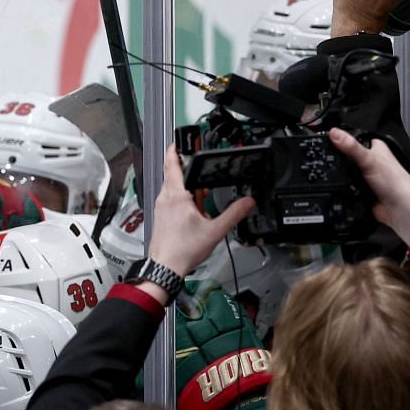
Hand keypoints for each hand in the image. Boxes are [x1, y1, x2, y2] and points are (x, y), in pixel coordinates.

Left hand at [146, 146, 254, 281]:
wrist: (165, 268)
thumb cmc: (182, 251)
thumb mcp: (215, 231)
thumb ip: (234, 214)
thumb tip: (248, 201)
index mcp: (176, 196)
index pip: (172, 165)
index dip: (175, 150)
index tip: (178, 140)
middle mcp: (165, 199)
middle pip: (174, 175)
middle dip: (189, 171)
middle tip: (202, 169)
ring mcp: (161, 209)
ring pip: (174, 189)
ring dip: (188, 188)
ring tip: (203, 195)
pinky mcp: (161, 218)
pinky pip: (172, 201)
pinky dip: (183, 200)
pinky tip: (195, 211)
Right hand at [327, 127, 409, 245]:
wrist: (398, 209)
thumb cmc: (394, 182)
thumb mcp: (369, 159)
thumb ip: (350, 146)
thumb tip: (334, 132)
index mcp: (375, 147)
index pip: (353, 138)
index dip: (339, 140)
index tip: (325, 141)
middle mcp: (370, 160)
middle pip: (346, 157)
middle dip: (338, 162)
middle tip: (328, 161)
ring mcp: (364, 176)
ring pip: (344, 173)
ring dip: (340, 176)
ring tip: (335, 176)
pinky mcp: (359, 190)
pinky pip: (344, 187)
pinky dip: (341, 188)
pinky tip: (339, 188)